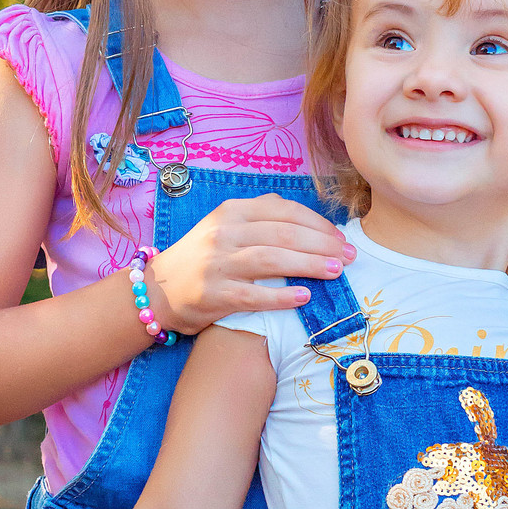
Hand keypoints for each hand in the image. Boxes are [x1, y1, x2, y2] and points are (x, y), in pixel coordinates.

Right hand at [145, 196, 354, 333]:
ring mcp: (217, 264)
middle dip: (322, 245)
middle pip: (283, 234)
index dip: (317, 224)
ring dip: (309, 265)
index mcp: (231, 212)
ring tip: (336, 272)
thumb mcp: (226, 227)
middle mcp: (223, 233)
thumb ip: (262, 218)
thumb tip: (311, 222)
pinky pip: (253, 295)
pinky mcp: (213, 294)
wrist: (158, 291)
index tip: (340, 238)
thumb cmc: (203, 259)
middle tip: (349, 257)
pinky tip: (304, 297)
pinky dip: (281, 296)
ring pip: (272, 260)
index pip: (283, 211)